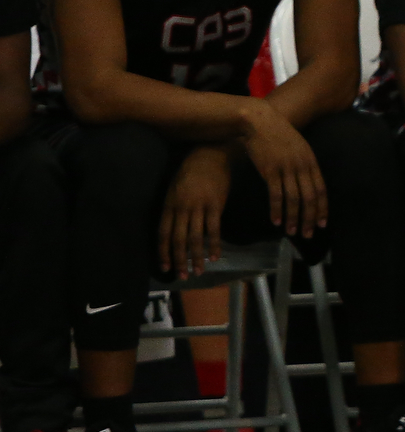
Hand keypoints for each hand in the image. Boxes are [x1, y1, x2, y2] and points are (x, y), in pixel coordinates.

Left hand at [158, 145, 232, 279]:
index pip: (163, 234)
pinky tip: (215, 256)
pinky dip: (214, 244)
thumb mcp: (174, 188)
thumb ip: (173, 208)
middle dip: (179, 260)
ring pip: (195, 237)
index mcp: (169, 205)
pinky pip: (213, 229)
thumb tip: (173, 228)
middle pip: (178, 240)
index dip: (163, 252)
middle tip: (182, 276)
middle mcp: (181, 209)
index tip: (165, 268)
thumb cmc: (191, 171)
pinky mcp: (215, 205)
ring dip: (196, 257)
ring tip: (198, 271)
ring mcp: (198, 207)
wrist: (210, 154)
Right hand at [242, 103, 327, 239]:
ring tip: (293, 232)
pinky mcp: (270, 170)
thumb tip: (308, 182)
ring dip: (294, 218)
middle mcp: (302, 166)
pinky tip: (276, 221)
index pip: (321, 190)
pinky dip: (277, 210)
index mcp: (311, 161)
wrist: (260, 121)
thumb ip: (304, 164)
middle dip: (310, 218)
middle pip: (310, 197)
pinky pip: (276, 195)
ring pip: (294, 199)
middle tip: (308, 234)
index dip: (322, 208)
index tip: (322, 223)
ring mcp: (286, 168)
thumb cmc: (278, 134)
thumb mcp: (299, 147)